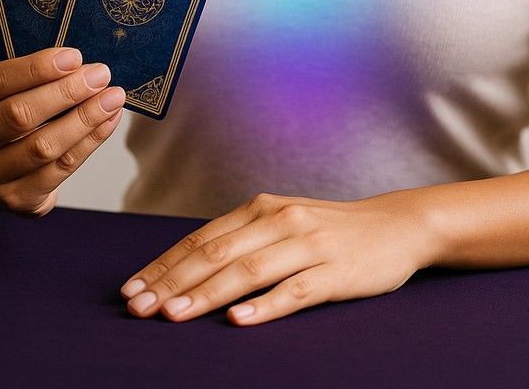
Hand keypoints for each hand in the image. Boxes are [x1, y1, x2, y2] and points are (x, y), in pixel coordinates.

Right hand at [0, 47, 124, 217]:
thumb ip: (26, 71)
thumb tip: (76, 58)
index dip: (36, 68)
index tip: (74, 56)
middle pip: (18, 115)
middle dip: (65, 92)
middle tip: (100, 74)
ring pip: (43, 147)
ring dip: (84, 118)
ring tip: (112, 96)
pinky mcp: (16, 200)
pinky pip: (60, 169)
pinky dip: (90, 141)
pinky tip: (108, 120)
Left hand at [118, 191, 438, 325]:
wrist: (398, 225)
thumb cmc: (330, 230)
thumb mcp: (281, 222)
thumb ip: (241, 240)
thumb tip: (187, 268)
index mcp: (260, 209)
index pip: (200, 240)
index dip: (163, 265)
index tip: (131, 289)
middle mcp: (279, 220)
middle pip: (215, 254)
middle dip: (171, 283)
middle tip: (138, 308)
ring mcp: (308, 245)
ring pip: (247, 272)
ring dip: (206, 295)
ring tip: (173, 315)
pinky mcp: (335, 272)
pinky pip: (295, 291)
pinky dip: (264, 306)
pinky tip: (239, 320)